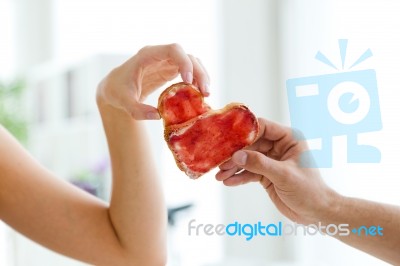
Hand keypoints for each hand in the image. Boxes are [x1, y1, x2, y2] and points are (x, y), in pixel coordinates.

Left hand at [97, 43, 209, 119]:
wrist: (114, 88)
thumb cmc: (116, 91)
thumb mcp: (122, 101)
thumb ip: (136, 110)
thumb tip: (157, 116)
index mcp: (148, 55)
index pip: (173, 50)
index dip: (184, 62)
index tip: (188, 81)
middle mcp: (160, 56)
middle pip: (187, 56)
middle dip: (199, 72)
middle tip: (205, 92)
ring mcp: (167, 62)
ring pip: (192, 62)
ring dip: (202, 76)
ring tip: (205, 95)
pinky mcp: (171, 71)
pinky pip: (190, 72)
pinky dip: (197, 81)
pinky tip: (199, 94)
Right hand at [216, 118, 338, 224]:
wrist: (316, 213)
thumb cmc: (309, 190)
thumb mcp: (284, 175)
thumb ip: (260, 164)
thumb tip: (237, 156)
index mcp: (289, 139)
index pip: (263, 128)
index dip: (246, 132)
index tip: (229, 137)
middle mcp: (279, 147)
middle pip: (251, 144)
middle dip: (235, 154)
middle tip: (220, 161)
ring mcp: (272, 161)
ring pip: (248, 159)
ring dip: (234, 167)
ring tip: (220, 175)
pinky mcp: (266, 175)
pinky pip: (249, 172)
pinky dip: (239, 177)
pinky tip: (228, 182)